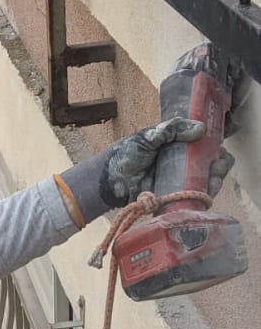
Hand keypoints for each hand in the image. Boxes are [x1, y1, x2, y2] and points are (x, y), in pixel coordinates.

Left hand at [59, 116, 231, 226]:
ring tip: (212, 182)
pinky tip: (204, 194)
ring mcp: (181, 183)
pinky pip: (195, 200)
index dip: (217, 147)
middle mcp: (184, 164)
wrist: (108, 182)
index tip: (218, 149)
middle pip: (214, 164)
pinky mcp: (175, 200)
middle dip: (220, 166)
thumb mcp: (148, 136)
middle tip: (216, 168)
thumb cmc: (125, 155)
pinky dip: (203, 198)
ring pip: (209, 182)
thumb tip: (200, 128)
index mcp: (180, 146)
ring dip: (215, 182)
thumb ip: (171, 129)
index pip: (207, 144)